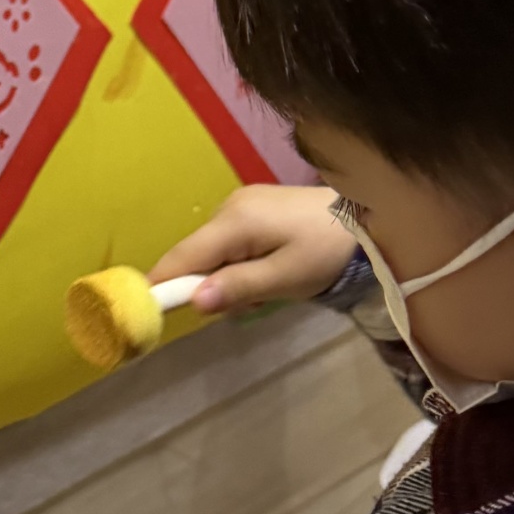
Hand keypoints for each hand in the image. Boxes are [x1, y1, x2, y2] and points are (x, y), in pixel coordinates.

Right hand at [149, 183, 354, 313]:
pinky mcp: (252, 206)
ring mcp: (240, 203)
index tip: (147, 310)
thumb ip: (238, 288)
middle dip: (210, 285)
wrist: (366, 218)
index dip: (161, 283)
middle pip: (195, 255)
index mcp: (234, 222)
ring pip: (213, 251)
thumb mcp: (284, 278)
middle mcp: (229, 206)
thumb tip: (194, 301)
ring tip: (270, 287)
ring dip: (229, 276)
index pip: (182, 256)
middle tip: (249, 304)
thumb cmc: (325, 253)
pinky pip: (229, 241)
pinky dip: (240, 262)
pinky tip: (271, 268)